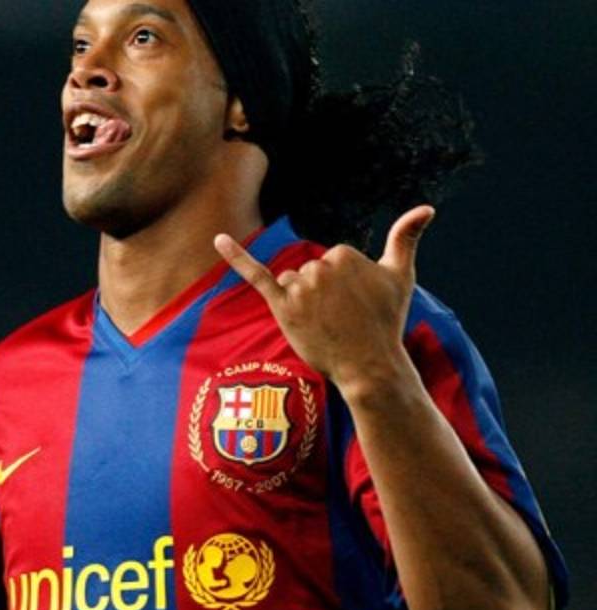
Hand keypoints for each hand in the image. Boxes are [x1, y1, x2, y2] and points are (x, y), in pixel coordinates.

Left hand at [213, 206, 434, 387]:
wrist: (368, 365)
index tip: (356, 304)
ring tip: (324, 324)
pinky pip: (255, 275)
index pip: (330, 260)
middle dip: (321, 294)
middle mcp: (320, 266)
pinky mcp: (282, 306)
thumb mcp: (400, 276)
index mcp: (343, 253)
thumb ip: (406, 238)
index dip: (342, 285)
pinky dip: (235, 256)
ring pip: (290, 283)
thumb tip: (427, 208)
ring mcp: (300, 287)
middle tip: (342, 319)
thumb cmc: (386, 321)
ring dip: (301, 302)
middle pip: (308, 271)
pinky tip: (218, 239)